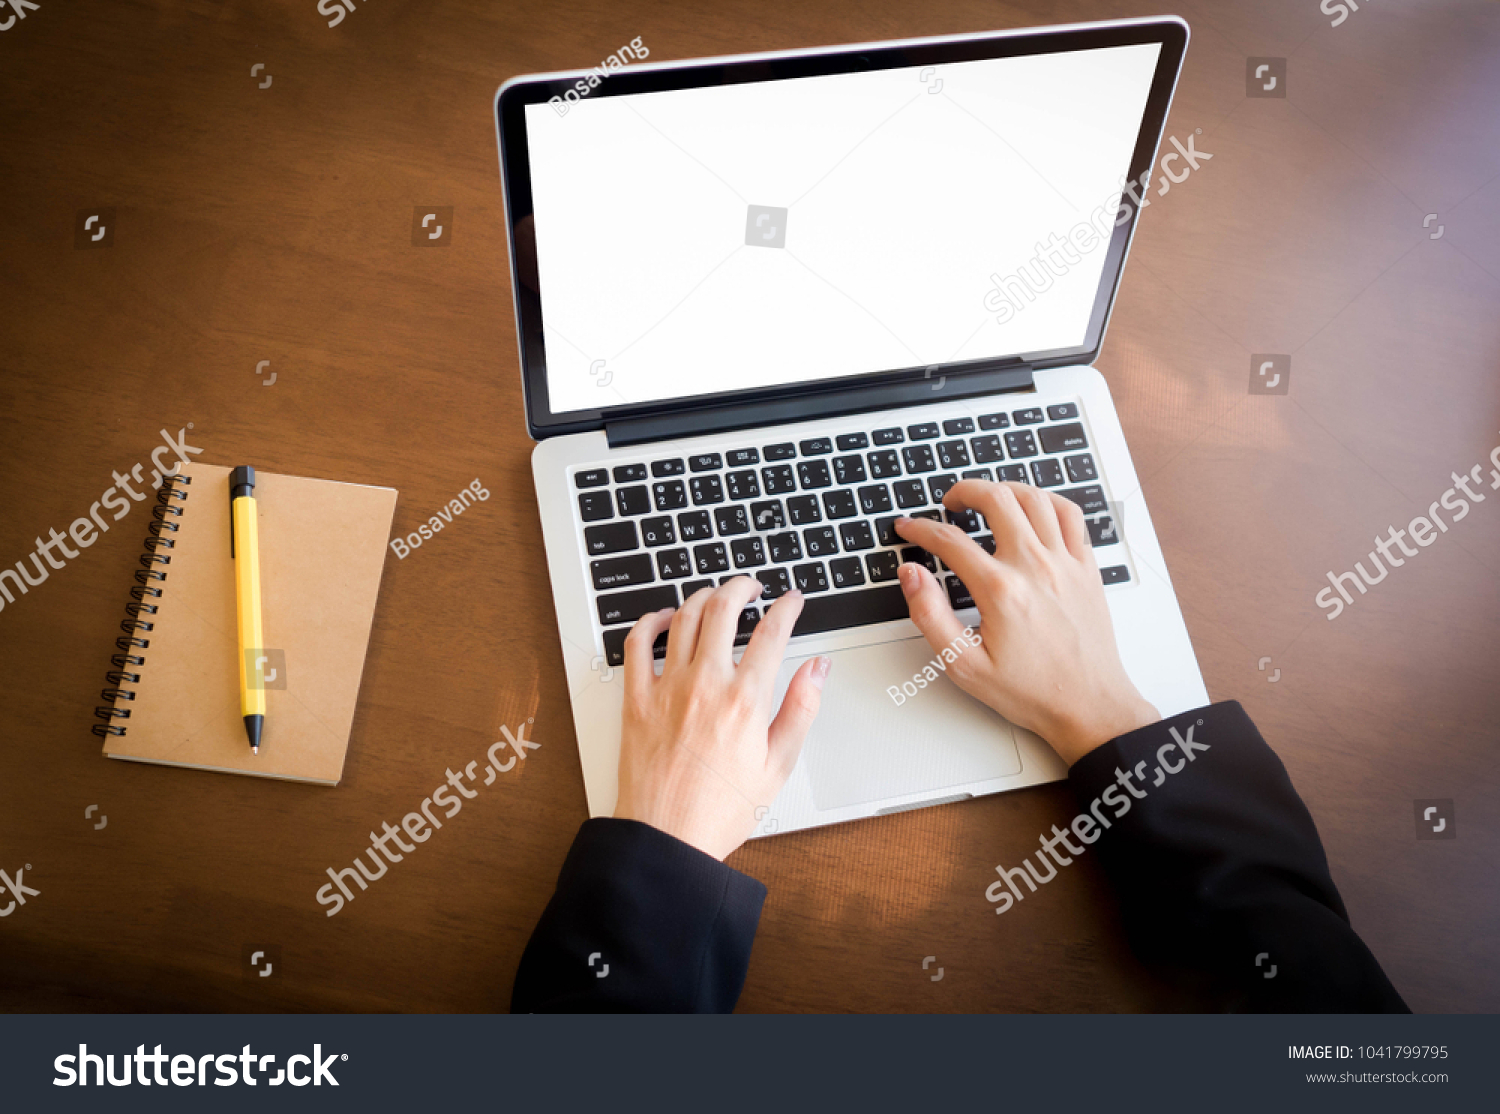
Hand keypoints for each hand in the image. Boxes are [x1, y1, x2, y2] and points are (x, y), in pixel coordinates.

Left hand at [613, 577, 830, 859]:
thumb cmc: (720, 810)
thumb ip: (801, 709)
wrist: (666, 839)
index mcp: (745, 701)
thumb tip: (818, 670)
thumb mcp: (778, 764)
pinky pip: (637, 644)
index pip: (772, 632)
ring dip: (703, 596)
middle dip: (742, 586)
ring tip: (716, 595)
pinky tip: (664, 617)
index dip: (786, 608)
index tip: (791, 600)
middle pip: (724, 609)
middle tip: (752, 586)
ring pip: (684, 617)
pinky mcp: (636, 699)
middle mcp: (705, 685)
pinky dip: (652, 621)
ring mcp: (667, 688)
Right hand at [893, 481, 1156, 764]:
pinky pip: (1071, 514)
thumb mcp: (963, 664)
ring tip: (988, 500)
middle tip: (950, 504)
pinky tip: (1033, 509)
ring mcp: (1066, 563)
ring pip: (1035, 498)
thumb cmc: (1031, 691)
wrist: (1088, 706)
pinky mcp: (1087, 568)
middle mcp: (1036, 567)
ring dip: (1005, 489)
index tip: (908, 528)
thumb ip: (930, 615)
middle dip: (964, 491)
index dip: (921, 529)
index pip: (950, 541)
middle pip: (997, 499)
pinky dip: (1047, 501)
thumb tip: (911, 574)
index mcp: (1001, 591)